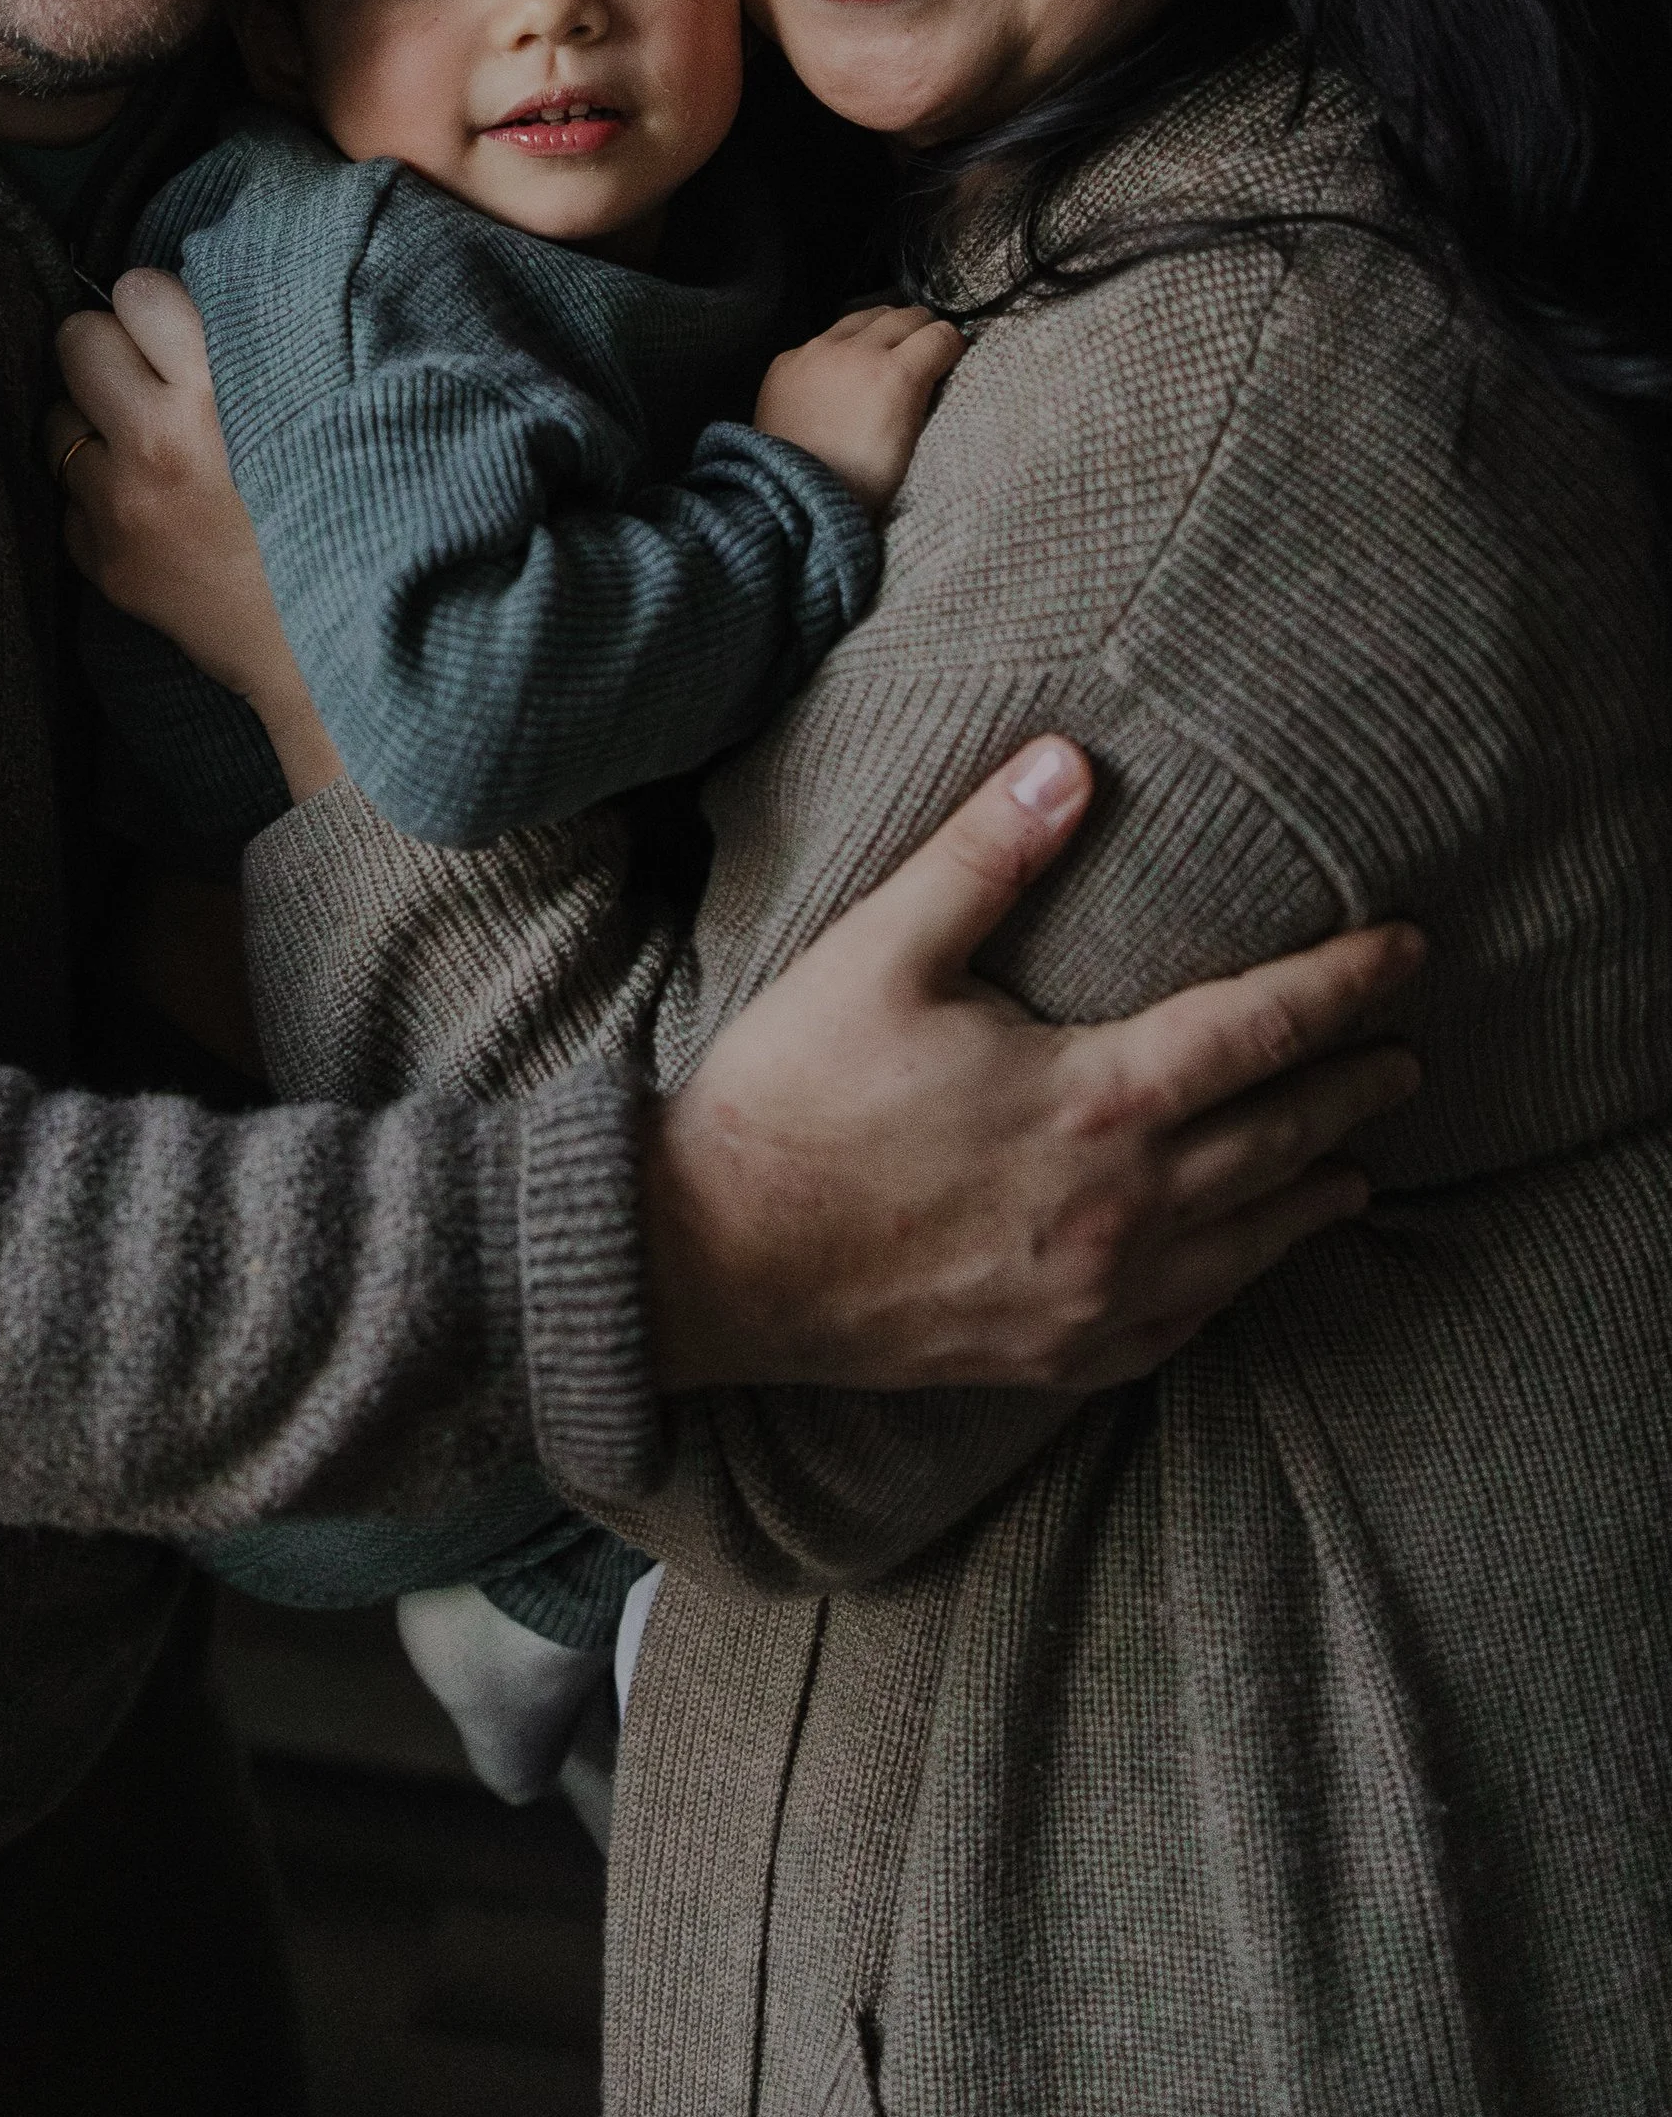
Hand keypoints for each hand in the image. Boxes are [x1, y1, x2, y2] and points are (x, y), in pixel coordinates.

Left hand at [48, 272, 346, 802]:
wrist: (342, 646)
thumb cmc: (354, 515)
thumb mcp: (322, 412)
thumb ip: (255, 353)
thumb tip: (187, 311)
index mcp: (217, 392)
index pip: (138, 290)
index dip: (155, 308)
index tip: (174, 330)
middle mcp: (155, 442)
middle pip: (75, 341)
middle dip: (106, 352)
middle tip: (146, 379)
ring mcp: (122, 508)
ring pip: (55, 422)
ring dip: (93, 427)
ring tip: (146, 450)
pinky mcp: (108, 565)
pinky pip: (68, 503)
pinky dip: (99, 502)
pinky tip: (151, 512)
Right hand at [643, 735, 1422, 1394]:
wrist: (709, 1263)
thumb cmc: (792, 1099)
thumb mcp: (880, 953)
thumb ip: (985, 856)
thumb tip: (1069, 759)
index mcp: (1095, 1101)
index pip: (1263, 1027)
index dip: (1346, 983)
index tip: (1408, 951)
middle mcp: (1123, 1209)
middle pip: (1282, 1140)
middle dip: (1352, 1091)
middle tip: (1406, 1058)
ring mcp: (1095, 1297)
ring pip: (1250, 1244)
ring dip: (1314, 1195)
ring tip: (1357, 1170)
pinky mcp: (1055, 1357)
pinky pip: (1184, 1325)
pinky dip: (1234, 1285)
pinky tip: (1237, 1268)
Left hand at [755, 302, 964, 508]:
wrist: (792, 496)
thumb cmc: (861, 484)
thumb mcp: (912, 446)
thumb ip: (925, 400)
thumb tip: (933, 375)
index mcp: (897, 375)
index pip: (942, 334)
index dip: (952, 346)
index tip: (951, 359)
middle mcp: (857, 351)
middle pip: (904, 315)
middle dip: (921, 329)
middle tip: (922, 349)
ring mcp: (816, 351)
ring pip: (862, 316)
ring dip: (881, 328)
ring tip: (884, 347)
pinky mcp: (786, 360)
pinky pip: (822, 339)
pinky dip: (838, 349)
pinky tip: (838, 372)